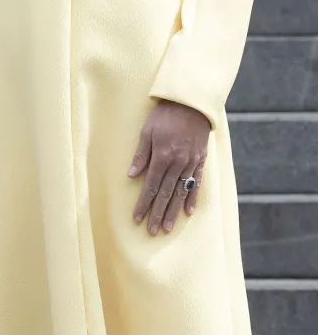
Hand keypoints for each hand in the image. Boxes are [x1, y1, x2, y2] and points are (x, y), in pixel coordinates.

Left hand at [128, 99, 209, 234]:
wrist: (190, 103)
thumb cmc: (164, 115)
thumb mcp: (147, 131)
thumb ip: (141, 155)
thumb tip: (132, 176)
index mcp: (162, 156)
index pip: (150, 186)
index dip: (144, 203)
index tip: (138, 218)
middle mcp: (178, 163)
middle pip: (165, 193)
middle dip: (157, 213)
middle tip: (152, 231)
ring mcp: (191, 163)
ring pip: (181, 193)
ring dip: (173, 211)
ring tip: (167, 227)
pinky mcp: (201, 161)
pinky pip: (197, 184)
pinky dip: (192, 198)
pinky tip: (188, 212)